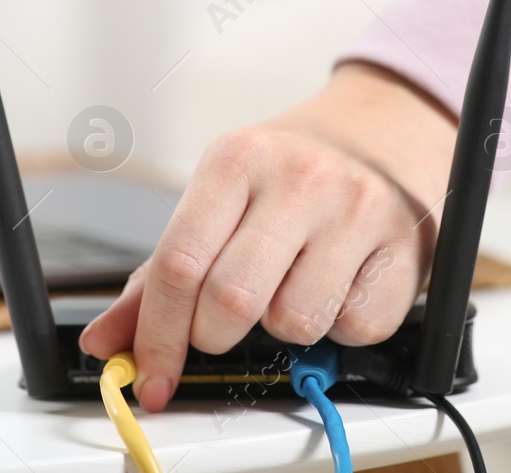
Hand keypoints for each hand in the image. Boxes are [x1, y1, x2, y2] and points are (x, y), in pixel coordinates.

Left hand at [78, 63, 455, 411]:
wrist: (379, 135)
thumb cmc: (287, 178)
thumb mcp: (217, 201)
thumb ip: (157, 276)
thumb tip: (106, 341)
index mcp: (237, 159)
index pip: (179, 263)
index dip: (158, 334)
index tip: (151, 374)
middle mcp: (300, 178)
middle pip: (231, 301)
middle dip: (215, 335)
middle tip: (223, 325)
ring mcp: (357, 211)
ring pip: (295, 322)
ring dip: (282, 326)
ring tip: (290, 285)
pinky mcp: (404, 250)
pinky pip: (354, 330)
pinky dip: (338, 327)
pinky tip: (337, 285)